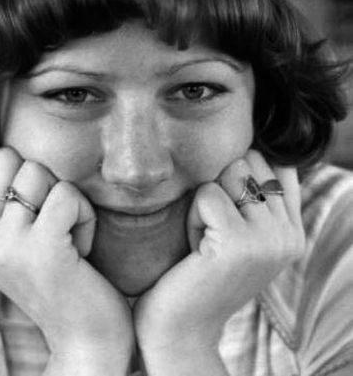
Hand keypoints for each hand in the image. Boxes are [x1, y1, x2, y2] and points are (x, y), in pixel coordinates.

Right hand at [0, 147, 133, 373]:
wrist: (85, 337)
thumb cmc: (64, 279)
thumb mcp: (24, 241)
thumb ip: (12, 202)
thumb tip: (16, 152)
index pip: (0, 160)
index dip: (33, 178)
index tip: (44, 217)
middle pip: (21, 162)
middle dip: (50, 186)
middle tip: (59, 228)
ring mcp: (8, 246)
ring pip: (41, 173)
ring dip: (69, 202)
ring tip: (70, 239)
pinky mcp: (41, 250)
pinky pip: (67, 195)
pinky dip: (85, 215)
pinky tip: (82, 249)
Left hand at [134, 150, 304, 372]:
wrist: (182, 325)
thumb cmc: (201, 270)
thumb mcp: (240, 233)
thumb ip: (255, 197)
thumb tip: (245, 149)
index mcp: (292, 231)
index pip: (276, 164)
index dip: (240, 171)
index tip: (224, 207)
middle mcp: (288, 235)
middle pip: (249, 161)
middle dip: (220, 186)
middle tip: (212, 227)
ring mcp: (269, 240)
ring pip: (229, 173)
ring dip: (205, 202)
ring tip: (204, 237)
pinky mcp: (240, 244)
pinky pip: (207, 195)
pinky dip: (192, 216)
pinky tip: (196, 248)